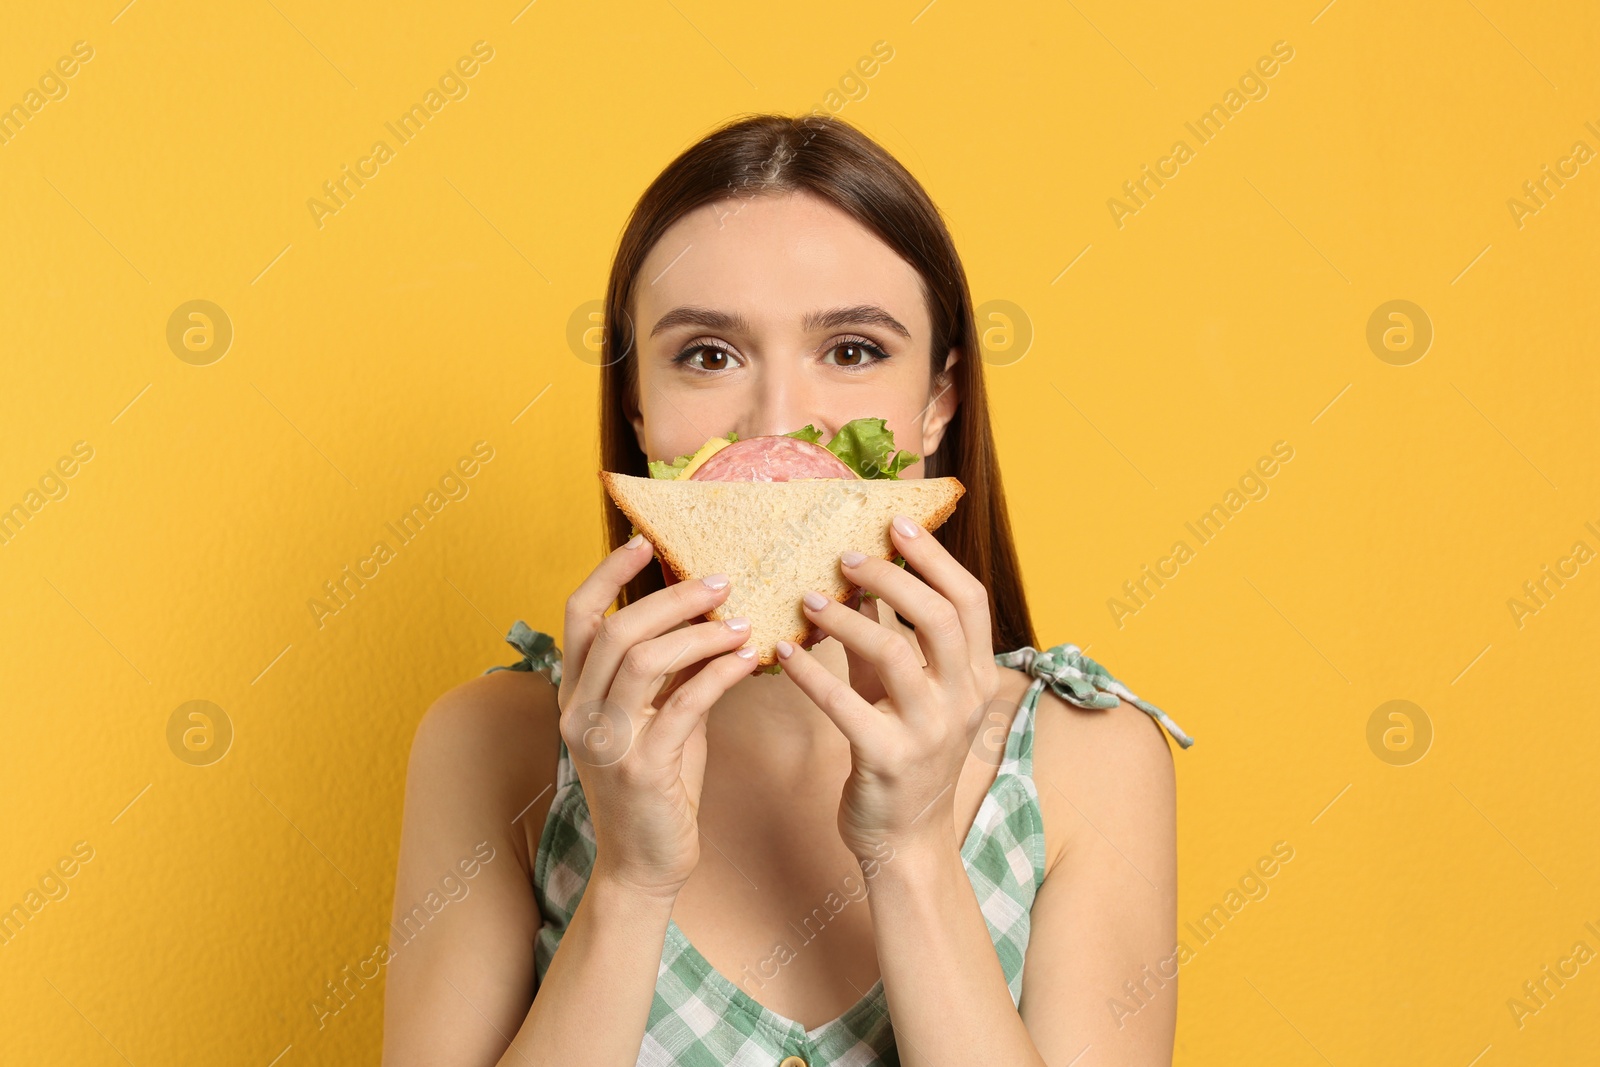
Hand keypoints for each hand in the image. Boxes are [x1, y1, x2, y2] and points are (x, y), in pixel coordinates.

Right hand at [559, 535, 756, 897]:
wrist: (645, 864)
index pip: (578, 615)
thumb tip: (702, 612)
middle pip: (616, 628)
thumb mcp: (655, 716)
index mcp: (575, 693)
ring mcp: (606, 742)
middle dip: (673, 597)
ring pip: (644, 659)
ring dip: (700, 632)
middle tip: (723, 581)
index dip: (607, 572)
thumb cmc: (657, 785)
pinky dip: (719, 674)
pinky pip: (684, 704)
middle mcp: (579, 712)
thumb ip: (666, 670)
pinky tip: (750, 661)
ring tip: (743, 622)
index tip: (644, 542)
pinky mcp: (642, 769)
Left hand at [775, 513, 1000, 861]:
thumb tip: (858, 574)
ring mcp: (930, 732)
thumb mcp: (904, 690)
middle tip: (844, 557)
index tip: (895, 525)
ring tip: (808, 600)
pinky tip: (783, 652)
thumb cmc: (902, 752)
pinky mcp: (888, 761)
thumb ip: (889, 635)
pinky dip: (810, 672)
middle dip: (890, 576)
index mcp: (979, 676)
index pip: (970, 600)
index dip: (935, 558)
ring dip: (846, 618)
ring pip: (893, 652)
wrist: (905, 841)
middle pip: (938, 616)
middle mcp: (964, 700)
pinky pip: (845, 704)